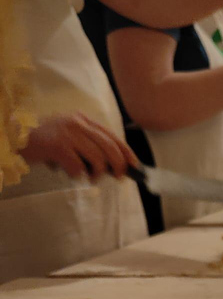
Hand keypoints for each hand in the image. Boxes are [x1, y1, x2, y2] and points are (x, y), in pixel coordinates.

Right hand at [20, 113, 137, 179]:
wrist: (13, 137)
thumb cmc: (42, 140)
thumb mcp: (68, 136)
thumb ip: (87, 144)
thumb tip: (112, 164)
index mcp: (82, 120)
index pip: (112, 135)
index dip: (125, 151)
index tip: (134, 165)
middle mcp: (77, 123)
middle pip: (109, 146)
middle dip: (118, 164)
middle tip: (119, 176)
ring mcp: (67, 133)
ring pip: (97, 156)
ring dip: (97, 172)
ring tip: (91, 178)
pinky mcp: (57, 145)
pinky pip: (77, 165)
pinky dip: (77, 174)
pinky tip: (71, 174)